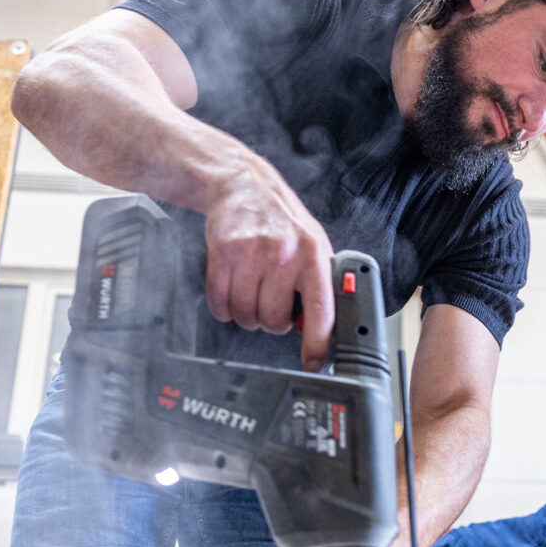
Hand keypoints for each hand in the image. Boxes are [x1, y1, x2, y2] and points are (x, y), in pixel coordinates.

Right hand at [204, 146, 334, 370]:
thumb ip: (320, 285)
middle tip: (269, 307)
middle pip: (273, 320)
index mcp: (315, 256)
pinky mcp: (222, 252)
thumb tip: (326, 329)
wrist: (244, 184)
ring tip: (250, 296)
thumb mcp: (314, 246)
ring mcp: (252, 253)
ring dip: (245, 315)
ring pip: (244, 315)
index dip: (318, 343)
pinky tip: (230, 293)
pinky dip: (222, 307)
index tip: (314, 362)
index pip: (321, 311)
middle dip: (269, 323)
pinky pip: (219, 302)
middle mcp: (285, 254)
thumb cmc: (282, 221)